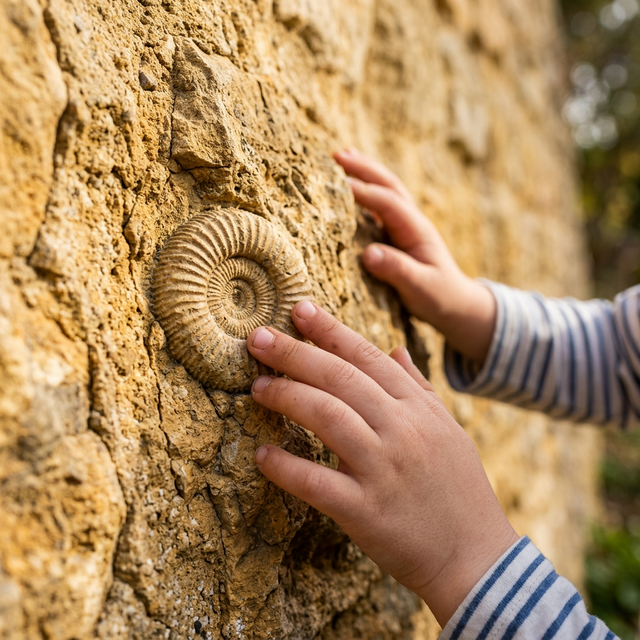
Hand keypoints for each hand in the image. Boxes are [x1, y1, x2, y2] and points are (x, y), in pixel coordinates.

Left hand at [247, 301, 518, 625]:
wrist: (476, 557)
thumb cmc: (458, 489)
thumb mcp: (448, 428)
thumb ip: (419, 386)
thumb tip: (396, 349)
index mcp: (418, 408)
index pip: (367, 357)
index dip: (330, 331)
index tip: (299, 310)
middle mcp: (402, 430)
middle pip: (340, 378)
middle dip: (295, 353)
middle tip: (257, 338)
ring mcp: (383, 469)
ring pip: (328, 417)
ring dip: (288, 397)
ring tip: (258, 387)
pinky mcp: (366, 511)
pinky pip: (317, 482)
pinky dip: (286, 467)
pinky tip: (262, 455)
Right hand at [334, 148, 495, 365]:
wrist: (457, 303)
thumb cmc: (440, 297)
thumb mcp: (421, 288)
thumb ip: (397, 270)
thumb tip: (368, 254)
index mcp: (417, 230)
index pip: (389, 203)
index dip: (365, 192)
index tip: (339, 184)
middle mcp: (412, 222)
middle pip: (388, 185)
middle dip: (364, 168)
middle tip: (336, 155)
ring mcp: (405, 225)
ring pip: (385, 190)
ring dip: (365, 171)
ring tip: (340, 156)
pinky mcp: (397, 234)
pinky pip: (379, 205)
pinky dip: (365, 189)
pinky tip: (349, 184)